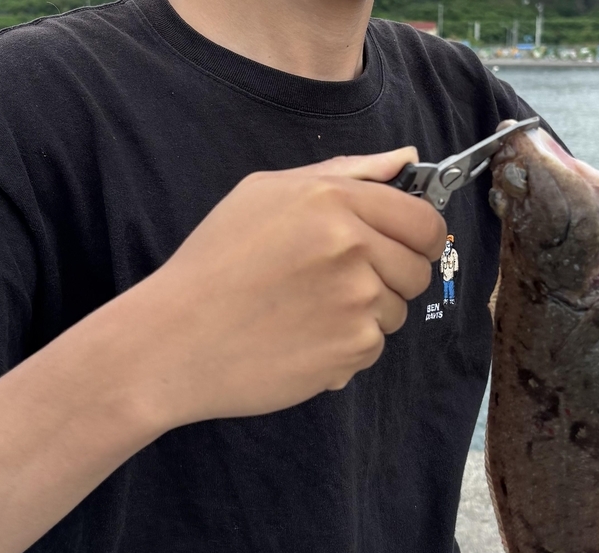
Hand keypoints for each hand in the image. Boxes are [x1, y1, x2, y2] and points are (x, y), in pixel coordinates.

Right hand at [135, 149, 446, 425]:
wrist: (174, 341)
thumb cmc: (214, 264)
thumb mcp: (266, 194)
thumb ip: (344, 173)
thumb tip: (406, 158)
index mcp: (332, 200)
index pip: (424, 221)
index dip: (419, 239)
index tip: (402, 248)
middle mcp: (351, 246)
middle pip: (418, 269)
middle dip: (393, 278)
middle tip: (340, 284)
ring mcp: (356, 301)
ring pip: (397, 311)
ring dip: (367, 315)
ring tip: (310, 312)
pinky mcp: (351, 349)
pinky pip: (373, 346)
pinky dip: (346, 348)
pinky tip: (303, 340)